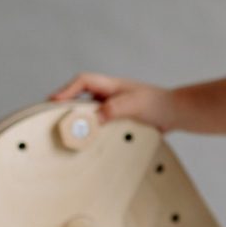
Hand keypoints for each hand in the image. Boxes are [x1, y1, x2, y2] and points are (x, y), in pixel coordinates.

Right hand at [48, 72, 176, 131]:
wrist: (175, 114)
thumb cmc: (158, 104)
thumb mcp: (136, 104)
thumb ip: (115, 108)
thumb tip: (94, 117)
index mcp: (110, 85)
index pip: (83, 82)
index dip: (66, 90)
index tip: (54, 102)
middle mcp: (108, 95)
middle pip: (79, 98)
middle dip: (64, 107)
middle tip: (50, 119)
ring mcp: (111, 108)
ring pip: (87, 113)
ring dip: (76, 121)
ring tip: (62, 133)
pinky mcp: (115, 122)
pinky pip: (97, 125)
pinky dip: (89, 133)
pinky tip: (84, 144)